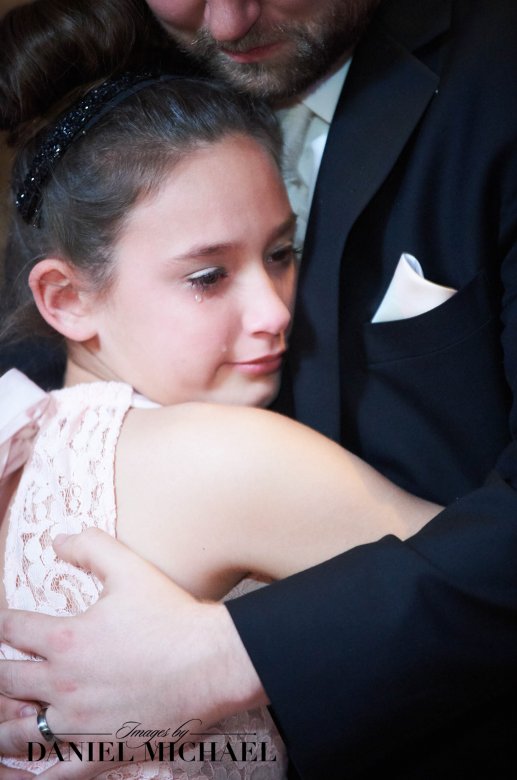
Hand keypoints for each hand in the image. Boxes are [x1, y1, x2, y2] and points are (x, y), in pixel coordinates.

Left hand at [0, 529, 264, 778]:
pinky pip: (54, 771)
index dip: (4, 621)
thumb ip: (90, 547)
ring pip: (17, 732)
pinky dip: (28, 773)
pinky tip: (16, 771)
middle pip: (5, 680)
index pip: (11, 628)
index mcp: (66, 640)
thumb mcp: (130, 569)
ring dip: (3, 723)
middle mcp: (63, 685)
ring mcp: (80, 723)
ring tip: (1, 719)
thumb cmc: (172, 616)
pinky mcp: (101, 750)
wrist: (212, 663)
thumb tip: (57, 539)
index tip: (7, 621)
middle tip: (4, 668)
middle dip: (0, 670)